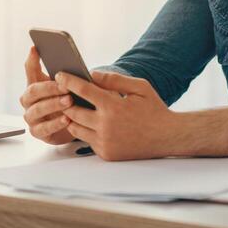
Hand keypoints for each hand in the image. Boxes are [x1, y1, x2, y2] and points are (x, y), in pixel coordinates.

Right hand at [19, 47, 75, 144]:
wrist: (71, 124)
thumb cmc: (64, 100)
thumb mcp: (62, 85)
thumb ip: (59, 72)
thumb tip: (46, 52)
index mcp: (33, 86)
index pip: (30, 70)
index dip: (32, 60)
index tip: (37, 49)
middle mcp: (28, 102)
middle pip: (33, 92)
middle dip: (50, 88)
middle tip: (66, 86)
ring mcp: (32, 118)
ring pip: (37, 110)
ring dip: (53, 105)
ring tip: (70, 101)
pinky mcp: (38, 132)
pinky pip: (44, 129)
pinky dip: (55, 124)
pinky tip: (67, 119)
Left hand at [56, 71, 177, 160]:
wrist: (168, 137)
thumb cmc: (154, 109)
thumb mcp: (139, 87)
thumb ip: (114, 79)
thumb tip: (92, 74)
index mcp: (113, 107)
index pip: (83, 90)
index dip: (68, 81)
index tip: (59, 75)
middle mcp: (105, 126)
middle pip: (73, 111)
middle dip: (67, 101)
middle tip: (65, 94)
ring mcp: (105, 142)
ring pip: (75, 128)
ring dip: (73, 118)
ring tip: (76, 108)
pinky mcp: (106, 153)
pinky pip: (87, 140)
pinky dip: (86, 131)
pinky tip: (91, 123)